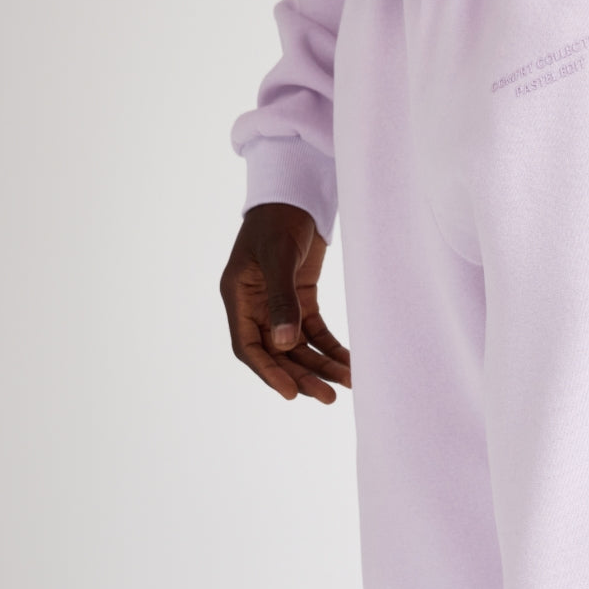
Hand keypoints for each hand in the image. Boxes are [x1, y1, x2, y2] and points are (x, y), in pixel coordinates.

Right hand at [218, 202, 350, 401]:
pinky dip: (332, 348)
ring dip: (321, 367)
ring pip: (299, 347)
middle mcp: (256, 307)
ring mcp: (279, 305)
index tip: (290, 394)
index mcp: (238, 297)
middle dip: (302, 376)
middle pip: (277, 353)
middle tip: (329, 397)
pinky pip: (316, 333)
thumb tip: (286, 344)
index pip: (249, 347)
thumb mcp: (279, 257)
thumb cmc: (279, 218)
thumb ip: (282, 300)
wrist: (296, 191)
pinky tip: (349, 363)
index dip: (269, 372)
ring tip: (346, 384)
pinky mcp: (302, 300)